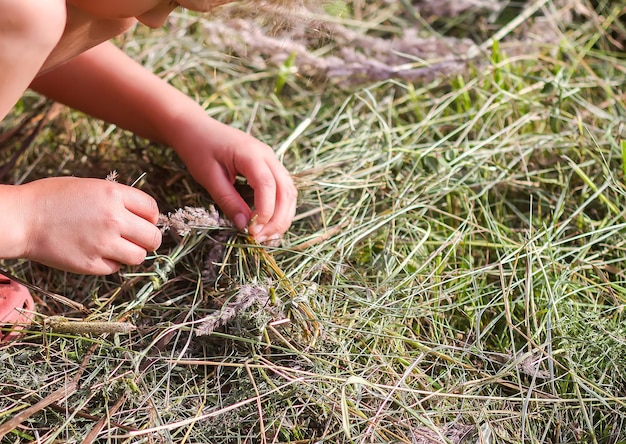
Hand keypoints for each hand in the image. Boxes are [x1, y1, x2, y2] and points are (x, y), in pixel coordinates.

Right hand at [17, 177, 161, 273]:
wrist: (21, 219)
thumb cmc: (51, 198)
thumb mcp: (89, 186)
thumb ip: (117, 199)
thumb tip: (141, 215)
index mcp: (113, 195)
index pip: (152, 210)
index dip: (151, 218)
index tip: (144, 222)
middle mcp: (114, 219)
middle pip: (153, 237)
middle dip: (149, 239)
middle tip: (138, 240)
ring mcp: (103, 243)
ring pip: (139, 256)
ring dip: (132, 253)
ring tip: (118, 248)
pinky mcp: (91, 264)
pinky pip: (116, 268)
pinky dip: (111, 263)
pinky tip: (97, 253)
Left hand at [172, 118, 296, 242]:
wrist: (196, 127)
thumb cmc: (198, 149)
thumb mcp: (209, 177)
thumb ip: (228, 201)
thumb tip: (243, 226)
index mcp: (251, 154)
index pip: (268, 186)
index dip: (265, 212)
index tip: (253, 231)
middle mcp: (268, 155)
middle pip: (286, 190)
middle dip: (278, 219)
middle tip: (261, 239)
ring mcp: (271, 159)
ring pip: (289, 191)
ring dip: (282, 216)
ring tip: (267, 236)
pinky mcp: (269, 166)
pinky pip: (283, 189)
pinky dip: (280, 208)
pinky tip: (268, 223)